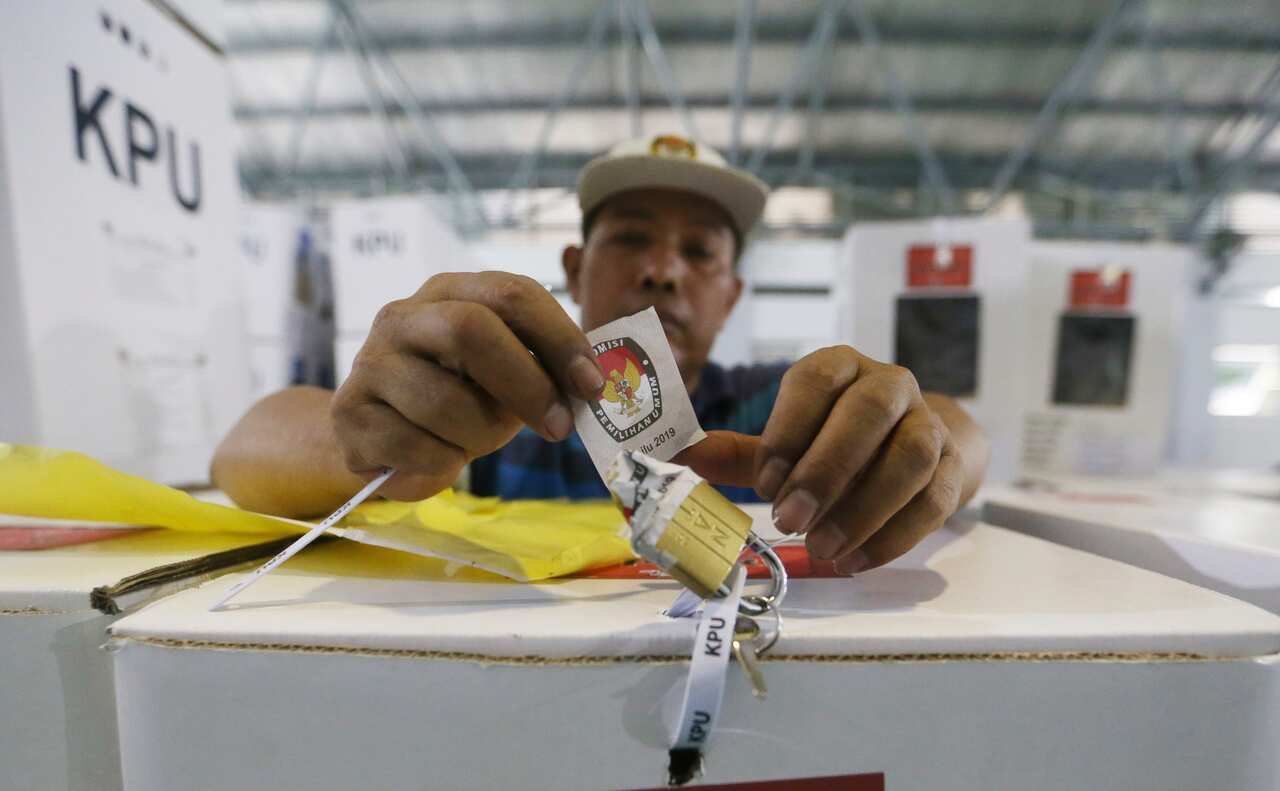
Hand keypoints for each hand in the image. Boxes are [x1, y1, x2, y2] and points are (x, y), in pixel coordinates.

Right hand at [330, 272, 604, 500]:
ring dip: (481, 435)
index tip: (593, 385)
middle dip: (526, 386)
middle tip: (558, 427)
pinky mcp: (350, 412)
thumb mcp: (503, 374)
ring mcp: (370, 361)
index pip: (513, 294)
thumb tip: (594, 385)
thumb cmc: (458, 397)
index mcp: (451, 292)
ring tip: (477, 440)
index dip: (560, 338)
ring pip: (446, 403)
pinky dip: (443, 464)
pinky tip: (438, 458)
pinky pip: (417, 447)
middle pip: (471, 331)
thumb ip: (542, 368)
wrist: (377, 434)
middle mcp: (403, 315)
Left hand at [676, 346, 970, 573]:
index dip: (790, 428)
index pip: (817, 380)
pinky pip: (935, 500)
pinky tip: (855, 560)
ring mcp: (929, 424)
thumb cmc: (838, 440)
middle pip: (869, 413)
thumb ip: (740, 453)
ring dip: (864, 507)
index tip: (765, 480)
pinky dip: (894, 536)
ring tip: (823, 548)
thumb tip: (679, 457)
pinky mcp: (954, 468)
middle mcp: (889, 385)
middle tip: (790, 520)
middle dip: (827, 470)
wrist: (921, 443)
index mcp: (840, 368)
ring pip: (910, 457)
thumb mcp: (789, 441)